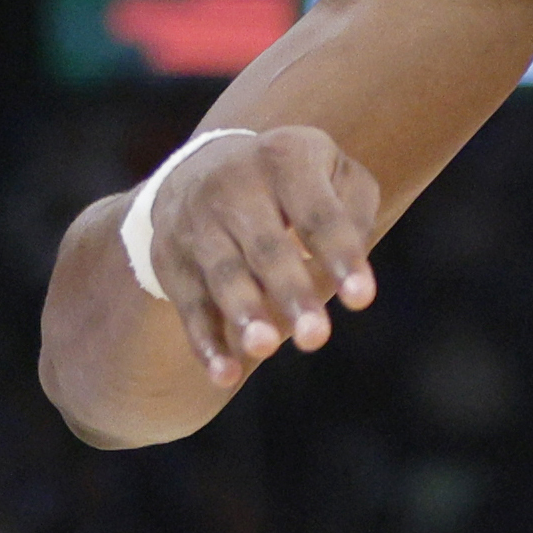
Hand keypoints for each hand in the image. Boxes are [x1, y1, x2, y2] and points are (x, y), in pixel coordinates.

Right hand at [146, 128, 381, 387]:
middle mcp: (233, 184)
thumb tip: (350, 266)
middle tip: (316, 338)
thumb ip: (354, 211)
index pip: (317, 214)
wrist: (204, 169)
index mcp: (285, 158)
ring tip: (265, 348)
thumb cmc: (298, 184)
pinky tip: (225, 373)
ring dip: (243, 313)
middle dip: (290, 292)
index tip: (363, 300)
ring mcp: (196, 221)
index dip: (340, 256)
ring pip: (221, 273)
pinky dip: (205, 341)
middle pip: (266, 246)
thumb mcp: (336, 175)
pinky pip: (189, 304)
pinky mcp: (169, 257)